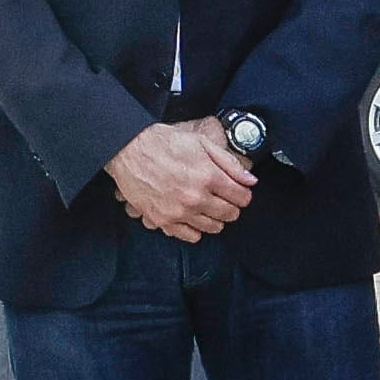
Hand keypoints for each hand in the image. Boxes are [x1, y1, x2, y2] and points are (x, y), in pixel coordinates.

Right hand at [109, 116, 258, 241]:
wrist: (129, 149)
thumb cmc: (164, 143)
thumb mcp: (201, 142)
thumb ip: (229, 163)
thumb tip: (250, 180)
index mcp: (208, 176)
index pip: (242, 198)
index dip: (243, 194)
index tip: (237, 191)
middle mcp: (196, 198)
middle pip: (230, 215)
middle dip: (231, 206)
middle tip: (222, 197)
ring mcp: (179, 212)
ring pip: (213, 228)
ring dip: (215, 218)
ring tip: (205, 205)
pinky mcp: (163, 221)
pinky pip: (190, 236)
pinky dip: (195, 229)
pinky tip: (191, 215)